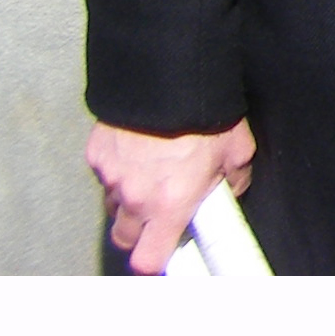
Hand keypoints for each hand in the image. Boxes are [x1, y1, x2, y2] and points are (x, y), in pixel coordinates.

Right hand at [88, 120, 254, 274]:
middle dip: (139, 230)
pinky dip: (118, 168)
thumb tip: (229, 193)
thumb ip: (232, 181)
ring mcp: (111, 176)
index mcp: (170, 204)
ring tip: (152, 171)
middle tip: (159, 208)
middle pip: (124, 237)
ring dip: (128, 198)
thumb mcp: (237, 151)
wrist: (170, 76)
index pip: (148, 258)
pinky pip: (104, 174)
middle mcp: (135, 197)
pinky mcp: (97, 154)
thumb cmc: (208, 114)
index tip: (165, 251)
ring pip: (113, 205)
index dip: (155, 259)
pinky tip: (139, 147)